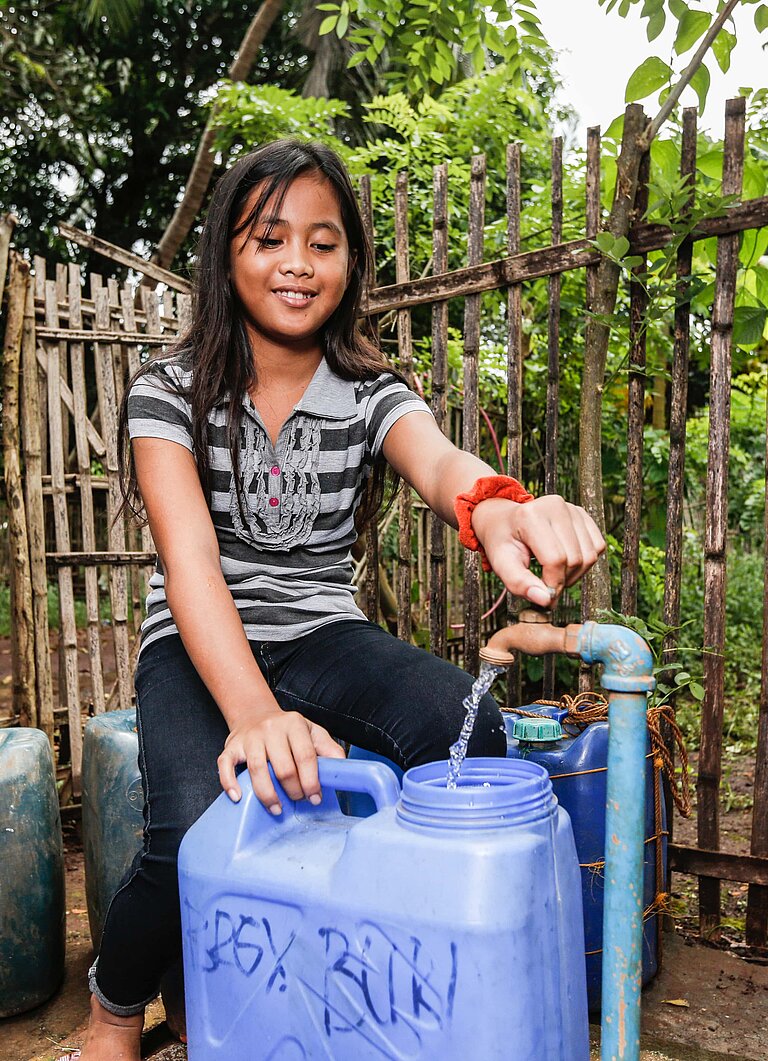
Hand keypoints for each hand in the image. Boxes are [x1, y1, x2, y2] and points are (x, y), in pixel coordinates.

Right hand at [218, 709, 344, 814]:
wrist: (255, 714)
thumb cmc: (287, 730)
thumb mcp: (312, 732)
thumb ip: (328, 749)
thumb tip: (342, 768)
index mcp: (294, 724)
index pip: (305, 756)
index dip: (312, 780)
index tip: (315, 797)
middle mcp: (271, 729)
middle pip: (283, 766)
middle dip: (293, 790)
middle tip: (298, 800)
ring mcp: (249, 738)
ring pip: (257, 770)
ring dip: (268, 795)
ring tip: (277, 809)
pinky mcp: (231, 746)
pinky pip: (225, 765)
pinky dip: (229, 783)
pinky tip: (238, 797)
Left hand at [471, 495, 604, 606]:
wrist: (505, 522)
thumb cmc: (503, 543)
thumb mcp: (502, 565)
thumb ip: (520, 584)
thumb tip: (546, 601)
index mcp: (530, 516)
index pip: (555, 559)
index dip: (553, 584)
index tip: (543, 594)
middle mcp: (555, 506)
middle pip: (575, 559)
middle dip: (563, 581)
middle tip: (546, 585)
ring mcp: (572, 508)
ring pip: (590, 556)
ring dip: (575, 574)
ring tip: (554, 574)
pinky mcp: (583, 514)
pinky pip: (598, 547)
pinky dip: (585, 563)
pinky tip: (565, 562)